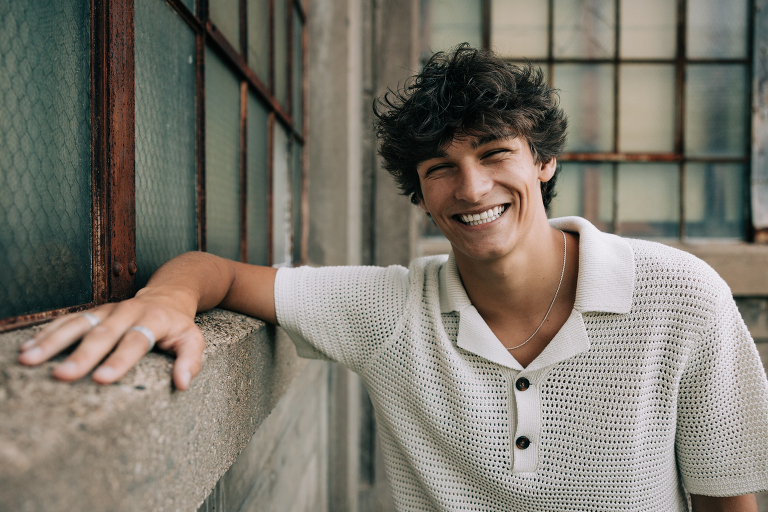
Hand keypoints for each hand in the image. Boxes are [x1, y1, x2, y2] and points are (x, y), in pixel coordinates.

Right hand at [17, 289, 204, 389]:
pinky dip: (47, 332)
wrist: (167, 294)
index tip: (102, 379)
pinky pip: (67, 320)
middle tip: (63, 376)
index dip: (119, 360)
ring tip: (30, 359)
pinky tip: (28, 347)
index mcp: (154, 319)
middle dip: (82, 355)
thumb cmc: (178, 325)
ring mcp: (107, 310)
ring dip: (53, 341)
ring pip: (78, 324)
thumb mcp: (193, 339)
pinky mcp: (93, 312)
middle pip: (103, 333)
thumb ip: (190, 360)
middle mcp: (127, 312)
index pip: (136, 341)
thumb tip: (182, 383)